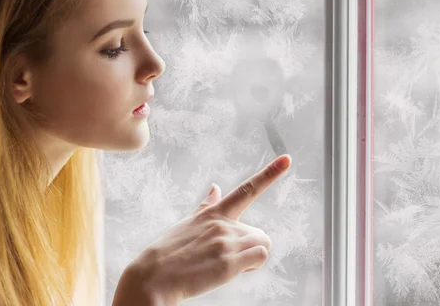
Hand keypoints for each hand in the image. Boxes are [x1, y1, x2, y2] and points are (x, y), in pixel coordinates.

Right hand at [124, 154, 291, 303]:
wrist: (152, 278)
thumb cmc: (168, 253)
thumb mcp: (187, 223)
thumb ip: (206, 206)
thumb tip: (216, 187)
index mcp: (214, 212)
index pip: (246, 189)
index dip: (269, 174)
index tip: (287, 159)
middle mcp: (223, 223)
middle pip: (260, 232)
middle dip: (249, 248)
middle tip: (225, 259)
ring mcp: (226, 242)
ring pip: (262, 245)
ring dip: (250, 258)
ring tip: (225, 266)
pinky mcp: (229, 262)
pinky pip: (260, 257)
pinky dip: (252, 267)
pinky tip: (233, 272)